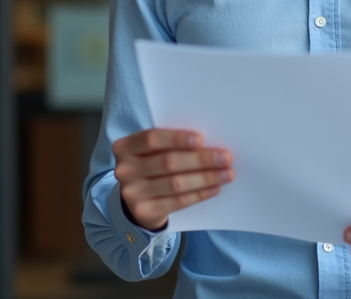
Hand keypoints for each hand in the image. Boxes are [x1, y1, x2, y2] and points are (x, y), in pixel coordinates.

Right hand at [112, 128, 233, 230]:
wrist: (137, 200)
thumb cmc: (152, 166)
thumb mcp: (153, 152)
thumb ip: (170, 145)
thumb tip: (209, 142)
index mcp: (125, 147)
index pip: (151, 138)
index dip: (176, 138)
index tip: (201, 139)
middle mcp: (124, 170)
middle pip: (168, 162)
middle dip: (201, 159)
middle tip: (225, 158)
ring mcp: (132, 193)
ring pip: (176, 183)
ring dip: (206, 178)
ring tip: (227, 174)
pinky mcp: (144, 211)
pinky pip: (178, 201)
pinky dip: (199, 194)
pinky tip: (214, 188)